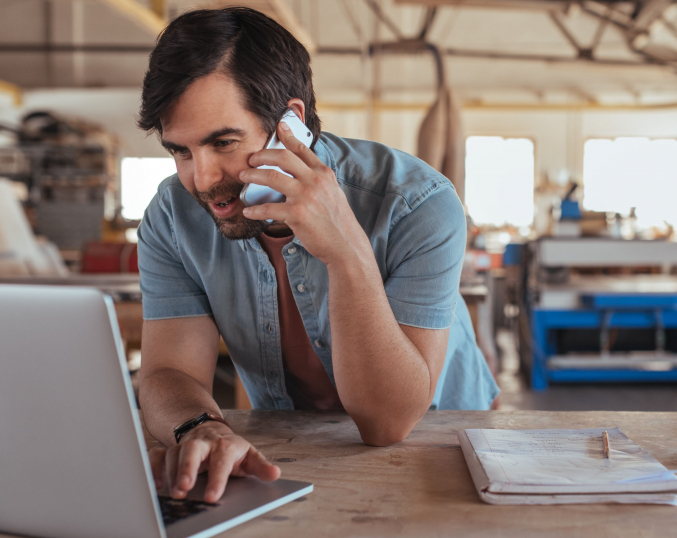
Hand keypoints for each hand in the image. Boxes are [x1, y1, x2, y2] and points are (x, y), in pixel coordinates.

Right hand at [148, 421, 279, 502]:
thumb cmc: (230, 449)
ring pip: (173, 453)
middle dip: (187, 467)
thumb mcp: (249, 456)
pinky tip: (156, 484)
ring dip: (171, 473)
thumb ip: (261, 466)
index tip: (213, 497)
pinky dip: (153, 467)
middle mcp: (203, 444)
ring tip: (173, 492)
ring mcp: (184, 446)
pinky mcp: (169, 450)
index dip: (217, 478)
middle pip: (192, 450)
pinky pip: (156, 455)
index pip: (221, 460)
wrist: (210, 430)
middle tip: (184, 488)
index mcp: (225, 445)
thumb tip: (275, 474)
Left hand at [240, 122, 368, 265]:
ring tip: (244, 177)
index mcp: (323, 174)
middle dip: (262, 155)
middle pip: (282, 158)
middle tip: (251, 159)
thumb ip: (319, 180)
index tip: (279, 127)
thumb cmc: (338, 222)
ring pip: (271, 177)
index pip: (303, 149)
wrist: (345, 245)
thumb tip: (303, 173)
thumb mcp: (333, 193)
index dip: (289, 136)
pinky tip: (248, 211)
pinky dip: (255, 210)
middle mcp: (314, 181)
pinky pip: (268, 208)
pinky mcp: (297, 215)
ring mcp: (305, 197)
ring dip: (253, 176)